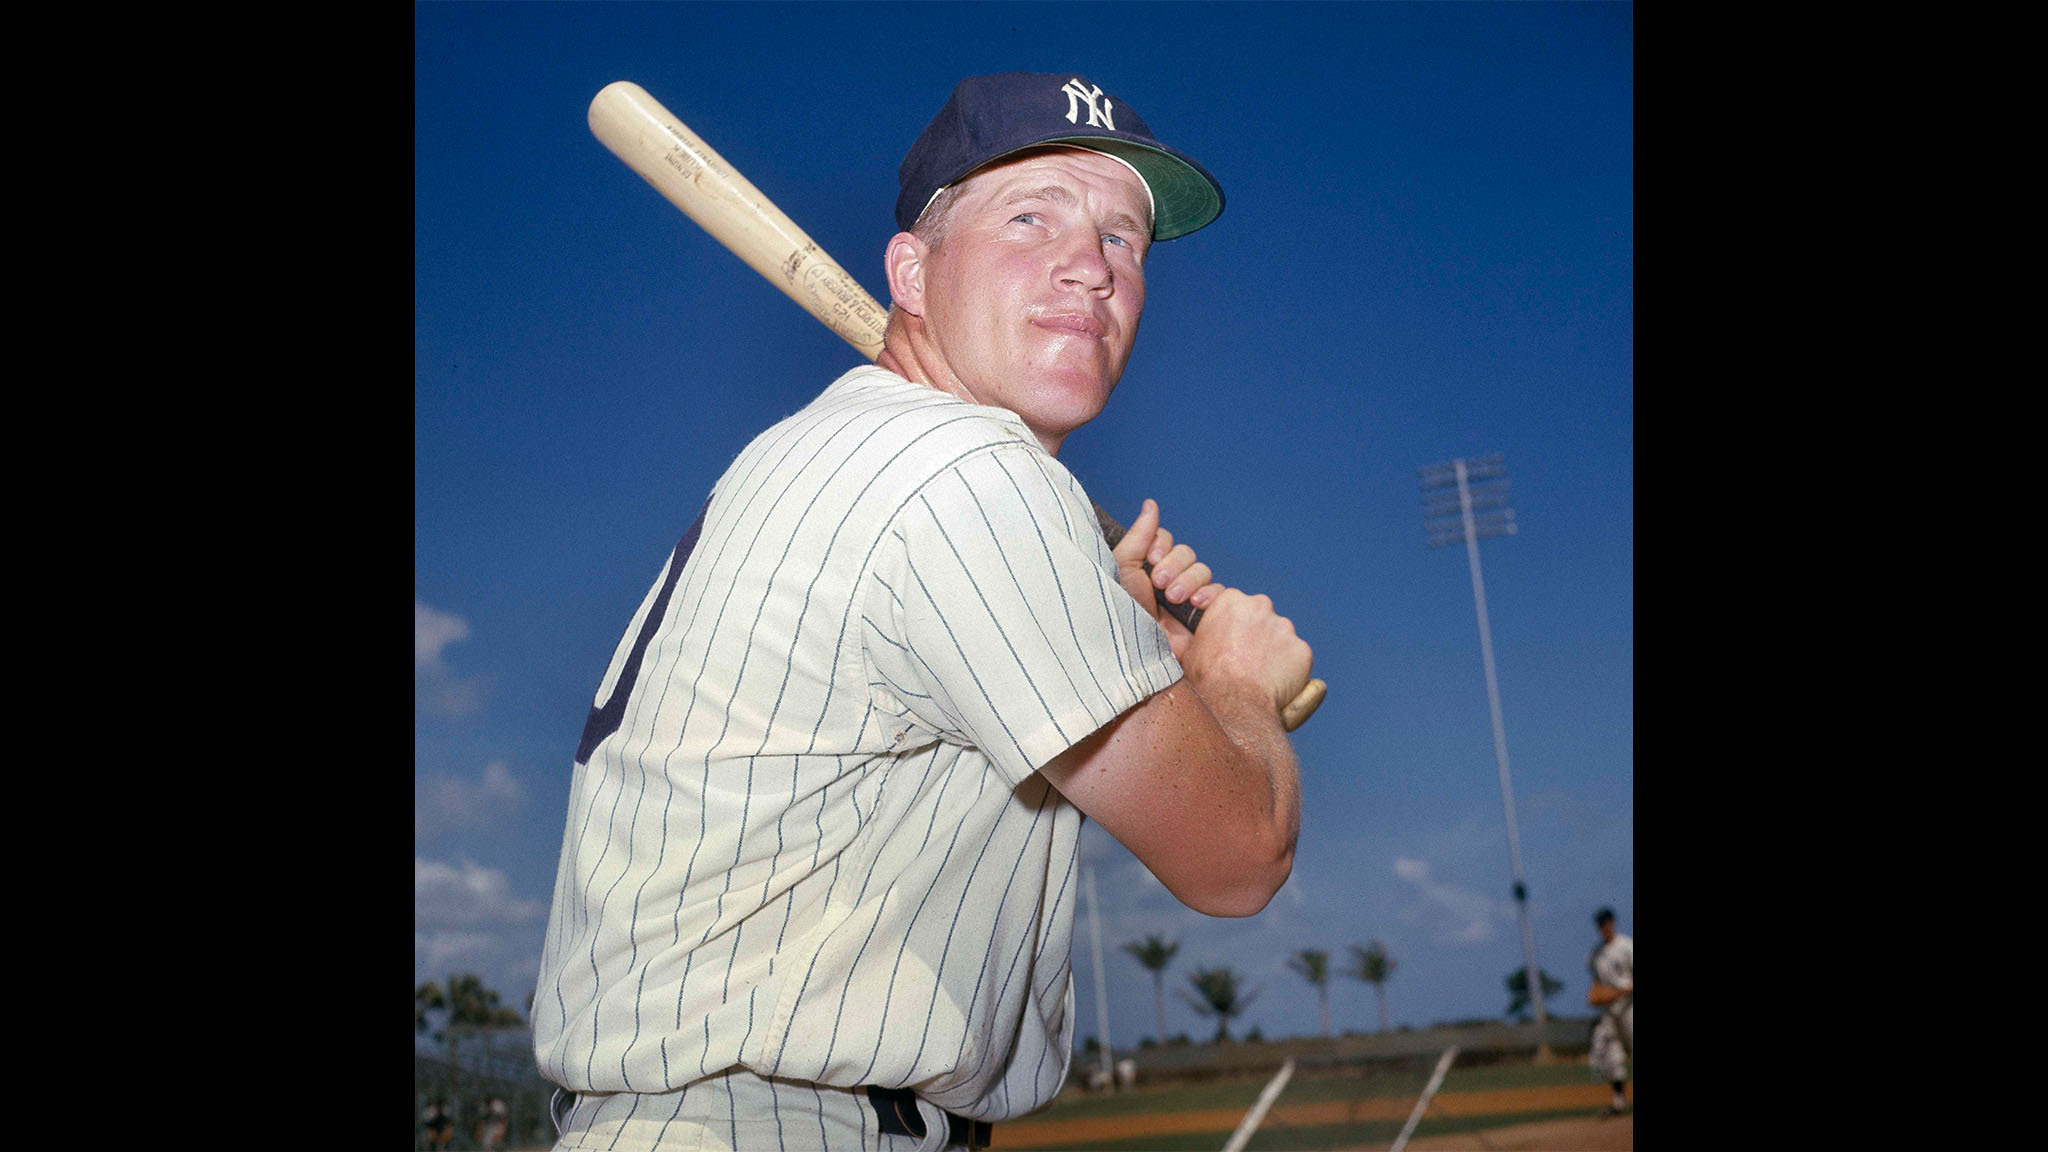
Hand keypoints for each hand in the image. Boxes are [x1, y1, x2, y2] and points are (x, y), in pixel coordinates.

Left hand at [1110, 499, 1217, 657]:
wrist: (1137, 654)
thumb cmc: (1120, 614)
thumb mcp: (1122, 570)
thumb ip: (1138, 536)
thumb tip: (1150, 503)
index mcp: (1146, 569)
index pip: (1165, 541)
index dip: (1162, 545)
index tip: (1152, 558)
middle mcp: (1167, 581)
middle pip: (1186, 552)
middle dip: (1175, 565)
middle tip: (1159, 584)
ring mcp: (1187, 599)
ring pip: (1203, 570)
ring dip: (1189, 580)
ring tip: (1173, 598)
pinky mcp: (1204, 617)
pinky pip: (1220, 593)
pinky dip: (1209, 594)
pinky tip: (1196, 604)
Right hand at [1181, 585, 1314, 719]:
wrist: (1235, 707)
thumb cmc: (1207, 680)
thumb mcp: (1189, 650)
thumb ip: (1196, 633)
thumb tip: (1186, 633)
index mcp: (1231, 601)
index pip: (1235, 605)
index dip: (1232, 625)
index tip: (1229, 642)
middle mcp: (1261, 606)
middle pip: (1260, 617)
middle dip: (1254, 634)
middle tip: (1243, 660)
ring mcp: (1285, 628)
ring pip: (1280, 637)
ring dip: (1272, 651)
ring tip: (1258, 676)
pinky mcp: (1302, 650)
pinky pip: (1296, 657)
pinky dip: (1289, 668)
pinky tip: (1274, 684)